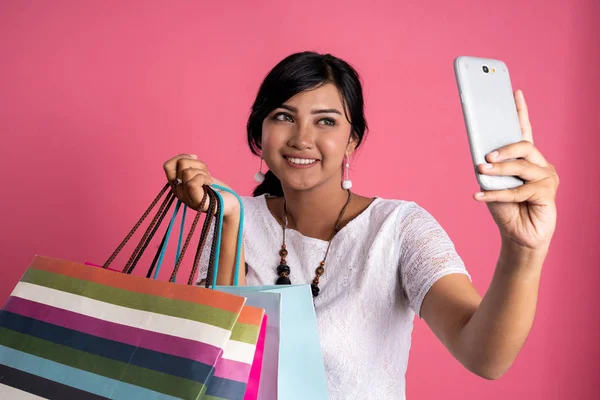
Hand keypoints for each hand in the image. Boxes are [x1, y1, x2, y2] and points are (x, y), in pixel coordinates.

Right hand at [163, 154, 238, 217]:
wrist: (229, 204)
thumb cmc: (216, 189)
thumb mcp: (200, 174)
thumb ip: (191, 167)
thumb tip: (191, 157)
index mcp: (177, 184)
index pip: (167, 165)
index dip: (181, 157)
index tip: (195, 158)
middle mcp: (178, 191)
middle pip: (180, 163)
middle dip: (196, 163)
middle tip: (205, 172)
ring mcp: (185, 196)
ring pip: (187, 171)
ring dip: (202, 171)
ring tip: (208, 179)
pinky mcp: (194, 200)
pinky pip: (193, 181)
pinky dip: (205, 178)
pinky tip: (210, 183)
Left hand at [473, 90, 558, 251]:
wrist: (518, 236)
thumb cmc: (506, 208)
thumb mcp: (493, 185)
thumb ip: (491, 170)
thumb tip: (480, 158)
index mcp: (527, 158)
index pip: (524, 130)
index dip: (520, 111)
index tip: (514, 92)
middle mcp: (540, 164)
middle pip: (524, 146)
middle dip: (503, 150)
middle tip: (485, 158)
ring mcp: (547, 177)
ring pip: (522, 167)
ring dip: (499, 171)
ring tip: (482, 173)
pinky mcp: (548, 193)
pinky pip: (519, 190)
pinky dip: (496, 194)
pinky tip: (478, 196)